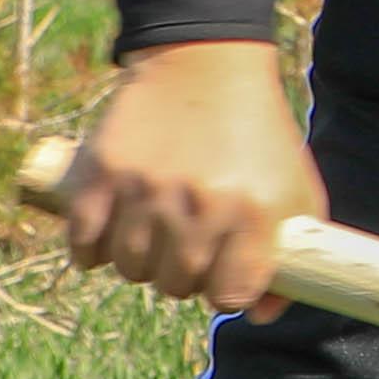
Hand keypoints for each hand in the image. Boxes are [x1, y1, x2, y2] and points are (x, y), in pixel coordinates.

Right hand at [53, 40, 329, 315]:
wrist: (205, 65)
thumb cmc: (257, 136)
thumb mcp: (295, 187)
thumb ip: (291, 252)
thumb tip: (263, 314)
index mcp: (253, 210)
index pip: (230, 295)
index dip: (227, 291)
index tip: (224, 274)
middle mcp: (199, 204)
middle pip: (176, 286)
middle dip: (183, 276)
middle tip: (188, 246)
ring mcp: (146, 189)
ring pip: (130, 270)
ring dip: (141, 262)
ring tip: (155, 234)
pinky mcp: (101, 174)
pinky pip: (84, 245)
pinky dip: (93, 250)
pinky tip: (112, 234)